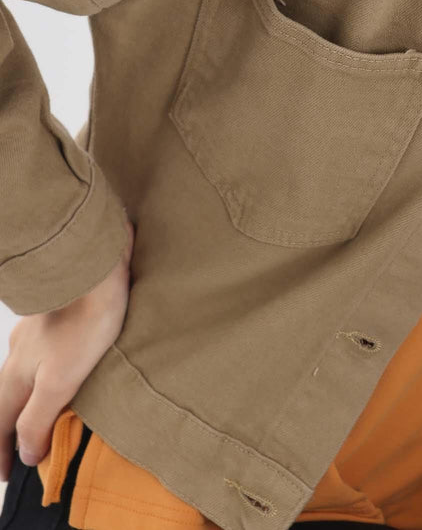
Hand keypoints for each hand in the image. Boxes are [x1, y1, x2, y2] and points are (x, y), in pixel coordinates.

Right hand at [0, 217, 134, 482]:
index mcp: (17, 373)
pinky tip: (68, 364)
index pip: (1, 423)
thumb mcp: (59, 380)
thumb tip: (26, 454)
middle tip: (26, 448)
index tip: (7, 475)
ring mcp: (38, 328)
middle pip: (10, 397)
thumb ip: (37, 418)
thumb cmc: (83, 319)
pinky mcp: (59, 311)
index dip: (1, 452)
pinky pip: (47, 349)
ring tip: (51, 411)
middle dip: (14, 425)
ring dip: (33, 396)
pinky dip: (50, 368)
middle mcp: (20, 350)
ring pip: (27, 371)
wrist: (96, 261)